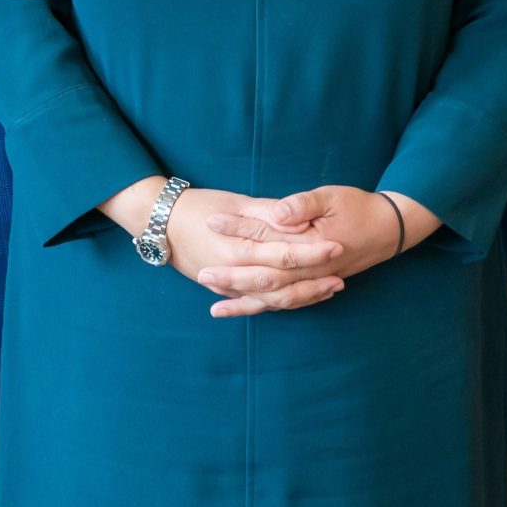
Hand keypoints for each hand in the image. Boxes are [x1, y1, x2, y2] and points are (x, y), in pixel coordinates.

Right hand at [100, 180, 345, 316]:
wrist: (165, 223)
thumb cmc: (202, 206)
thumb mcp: (236, 202)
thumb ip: (269, 213)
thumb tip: (298, 221)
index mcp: (239, 247)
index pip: (283, 253)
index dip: (312, 251)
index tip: (337, 245)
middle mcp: (235, 272)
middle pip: (282, 282)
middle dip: (313, 280)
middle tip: (341, 275)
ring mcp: (230, 285)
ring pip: (272, 299)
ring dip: (303, 296)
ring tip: (331, 290)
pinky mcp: (226, 291)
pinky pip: (257, 304)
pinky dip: (279, 304)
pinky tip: (301, 300)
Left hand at [202, 185, 441, 315]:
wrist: (388, 229)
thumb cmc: (358, 207)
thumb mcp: (331, 196)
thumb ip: (302, 205)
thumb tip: (277, 212)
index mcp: (309, 244)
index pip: (266, 238)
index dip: (238, 230)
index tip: (212, 222)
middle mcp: (308, 270)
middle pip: (264, 277)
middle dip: (232, 276)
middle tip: (201, 274)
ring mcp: (312, 282)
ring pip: (273, 298)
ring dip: (244, 301)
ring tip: (214, 305)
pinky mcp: (314, 286)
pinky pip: (286, 303)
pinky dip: (264, 309)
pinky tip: (246, 310)